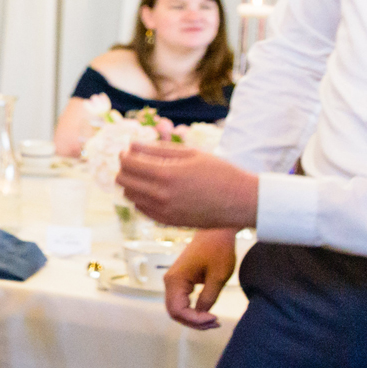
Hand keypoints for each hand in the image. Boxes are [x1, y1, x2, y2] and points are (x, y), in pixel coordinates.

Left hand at [118, 142, 259, 228]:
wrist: (243, 202)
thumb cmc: (220, 172)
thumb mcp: (192, 153)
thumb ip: (158, 149)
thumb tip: (131, 145)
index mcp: (167, 174)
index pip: (129, 164)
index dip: (123, 155)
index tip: (127, 150)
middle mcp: (162, 195)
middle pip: (123, 181)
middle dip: (124, 169)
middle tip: (133, 162)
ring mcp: (164, 211)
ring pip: (130, 196)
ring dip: (130, 184)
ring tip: (143, 175)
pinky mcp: (169, 222)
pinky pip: (142, 209)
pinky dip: (140, 198)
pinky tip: (151, 189)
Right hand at [164, 228, 238, 329]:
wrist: (216, 232)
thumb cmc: (218, 250)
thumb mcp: (218, 277)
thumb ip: (208, 298)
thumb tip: (201, 315)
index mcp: (175, 280)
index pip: (178, 311)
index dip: (195, 320)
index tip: (215, 319)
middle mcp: (170, 281)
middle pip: (174, 312)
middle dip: (194, 322)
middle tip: (215, 323)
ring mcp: (174, 281)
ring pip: (177, 308)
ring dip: (193, 318)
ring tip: (213, 320)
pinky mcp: (180, 280)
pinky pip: (181, 301)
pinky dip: (193, 310)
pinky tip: (207, 312)